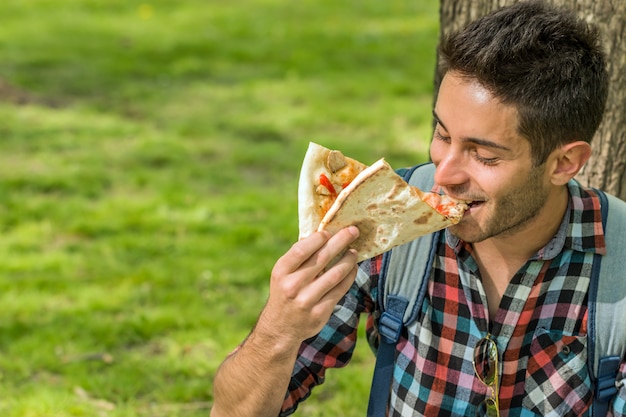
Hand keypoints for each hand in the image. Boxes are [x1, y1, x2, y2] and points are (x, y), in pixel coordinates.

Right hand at [258, 226, 359, 343]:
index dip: (318, 239)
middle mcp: (293, 286)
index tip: (330, 232)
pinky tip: (353, 268)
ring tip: (354, 251)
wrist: (281, 328)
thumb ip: (298, 256)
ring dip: (348, 260)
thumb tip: (319, 234)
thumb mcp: (283, 274)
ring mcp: (307, 300)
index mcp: (281, 272)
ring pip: (335, 274)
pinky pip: (340, 289)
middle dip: (340, 242)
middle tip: (353, 231)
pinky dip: (349, 276)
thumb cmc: (285, 292)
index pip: (301, 250)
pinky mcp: (320, 312)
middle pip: (322, 258)